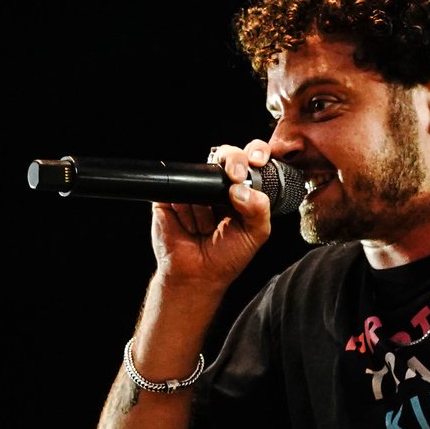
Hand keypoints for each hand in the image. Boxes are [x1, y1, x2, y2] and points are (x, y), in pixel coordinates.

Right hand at [149, 139, 277, 291]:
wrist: (195, 275)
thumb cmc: (226, 256)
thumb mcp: (255, 235)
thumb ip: (259, 209)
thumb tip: (241, 189)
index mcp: (242, 190)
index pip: (250, 160)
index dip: (254, 153)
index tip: (256, 161)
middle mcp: (218, 185)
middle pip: (226, 155)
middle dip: (233, 161)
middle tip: (235, 176)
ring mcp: (193, 188)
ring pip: (200, 176)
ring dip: (206, 203)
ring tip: (207, 227)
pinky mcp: (170, 195)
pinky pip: (176, 189)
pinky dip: (185, 208)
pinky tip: (190, 224)